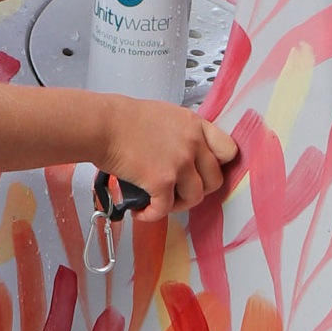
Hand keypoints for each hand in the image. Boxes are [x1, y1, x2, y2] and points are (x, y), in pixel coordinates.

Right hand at [100, 99, 238, 221]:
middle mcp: (193, 143)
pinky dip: (152, 214)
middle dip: (197, 190)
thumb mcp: (166, 116)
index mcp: (195, 125)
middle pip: (215, 180)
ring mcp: (179, 163)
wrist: (103, 125)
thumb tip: (188, 155)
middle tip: (179, 190)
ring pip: (195, 198)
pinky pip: (165, 209)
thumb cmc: (124, 120)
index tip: (205, 173)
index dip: (219, 166)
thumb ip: (184, 134)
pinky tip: (140, 210)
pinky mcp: (162, 181)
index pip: (228, 150)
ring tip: (159, 201)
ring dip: (178, 204)